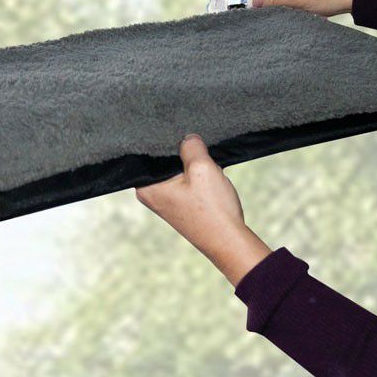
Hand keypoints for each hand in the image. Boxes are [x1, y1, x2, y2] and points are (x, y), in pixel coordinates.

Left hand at [135, 135, 270, 285]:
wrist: (230, 241)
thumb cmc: (213, 210)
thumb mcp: (202, 168)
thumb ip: (191, 146)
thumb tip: (188, 138)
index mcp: (146, 187)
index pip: (148, 153)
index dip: (167, 141)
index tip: (182, 136)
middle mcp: (151, 194)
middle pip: (164, 160)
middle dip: (182, 154)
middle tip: (199, 153)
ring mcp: (165, 201)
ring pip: (177, 169)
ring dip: (193, 166)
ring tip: (206, 170)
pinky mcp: (180, 204)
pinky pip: (185, 180)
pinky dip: (198, 177)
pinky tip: (209, 179)